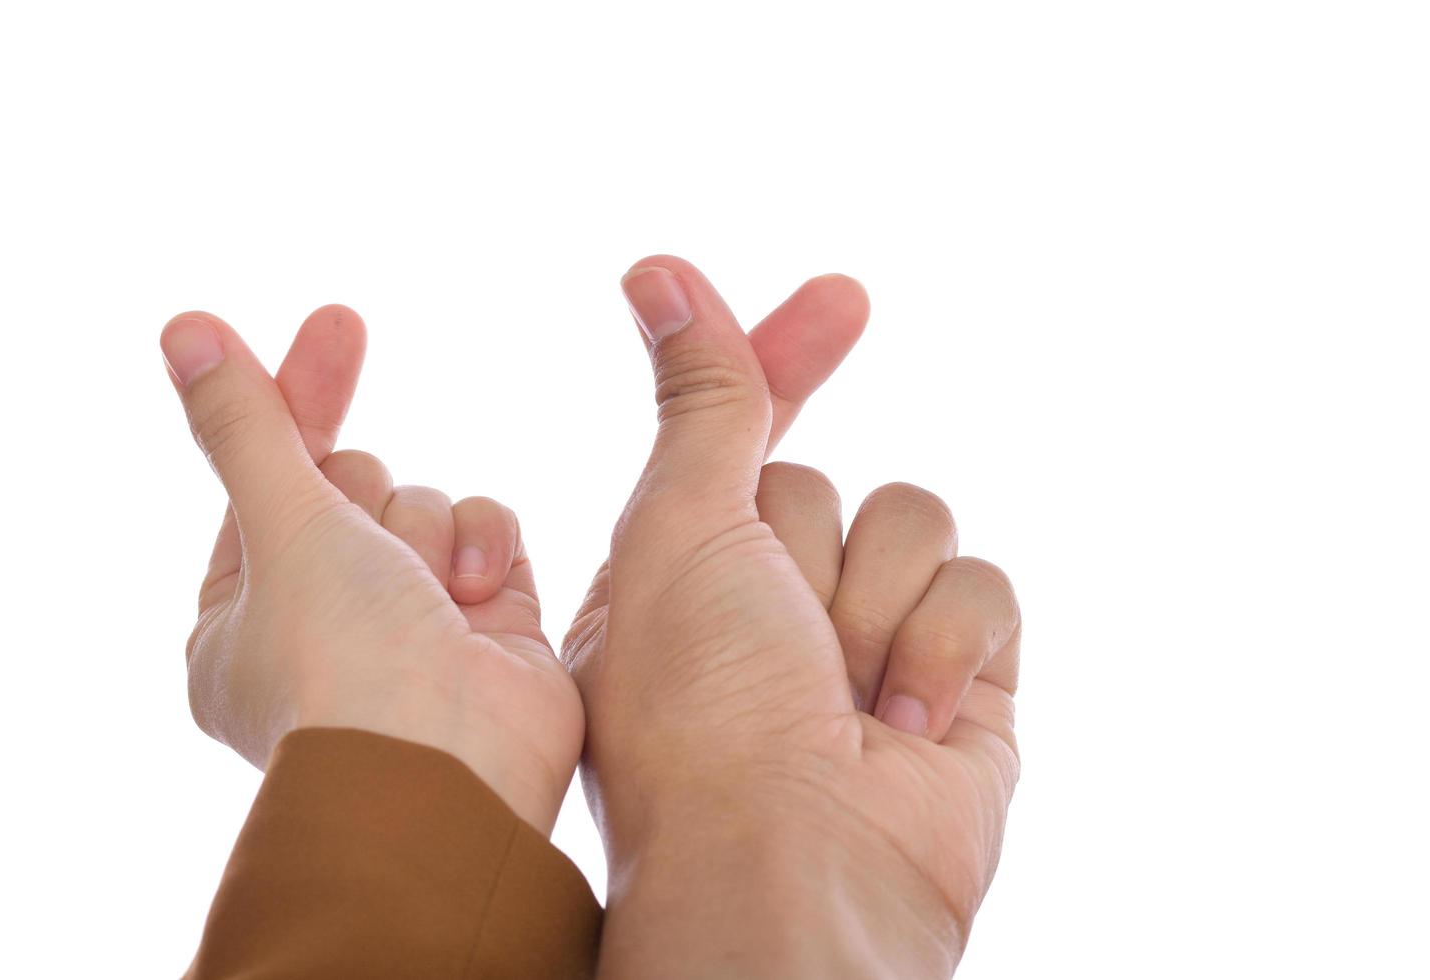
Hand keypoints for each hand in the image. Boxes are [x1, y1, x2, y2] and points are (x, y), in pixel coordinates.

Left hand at [162, 306, 581, 833]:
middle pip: (354, 484)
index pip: (268, 475)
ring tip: (429, 605)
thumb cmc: (342, 662)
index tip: (337, 322)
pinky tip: (475, 600)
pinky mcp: (488, 625)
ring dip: (426, 536)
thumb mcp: (283, 523)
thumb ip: (245, 422)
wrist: (454, 771)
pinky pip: (485, 530)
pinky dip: (484, 550)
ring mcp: (409, 625)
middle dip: (370, 507)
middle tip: (368, 556)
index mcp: (243, 617)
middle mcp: (325, 621)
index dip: (298, 398)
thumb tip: (182, 326)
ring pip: (423, 502)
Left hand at [564, 257, 1020, 975]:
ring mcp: (869, 644)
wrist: (799, 865)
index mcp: (681, 576)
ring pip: (911, 521)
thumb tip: (657, 270)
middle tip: (773, 637)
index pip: (740, 435)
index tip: (845, 297)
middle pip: (823, 482)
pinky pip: (983, 584)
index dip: (784, 360)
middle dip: (805, 550)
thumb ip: (700, 397)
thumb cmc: (704, 711)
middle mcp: (771, 609)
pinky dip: (947, 643)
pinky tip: (908, 719)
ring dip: (875, 599)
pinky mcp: (960, 680)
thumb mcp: (682, 528)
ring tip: (840, 692)